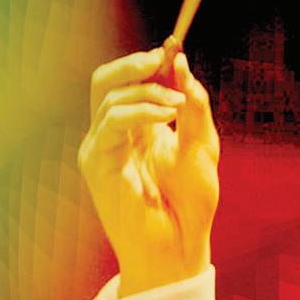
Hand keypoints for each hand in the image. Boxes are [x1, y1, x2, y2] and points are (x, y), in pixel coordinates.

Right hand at [78, 47, 219, 296]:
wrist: (179, 248)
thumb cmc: (191, 207)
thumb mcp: (202, 149)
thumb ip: (194, 110)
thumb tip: (184, 67)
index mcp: (139, 130)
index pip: (132, 84)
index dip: (151, 64)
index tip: (175, 51)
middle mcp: (116, 136)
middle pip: (107, 81)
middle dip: (135, 64)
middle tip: (163, 56)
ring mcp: (102, 148)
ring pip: (107, 96)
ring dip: (147, 91)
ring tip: (177, 103)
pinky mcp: (97, 163)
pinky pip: (111, 121)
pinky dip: (139, 110)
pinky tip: (167, 114)